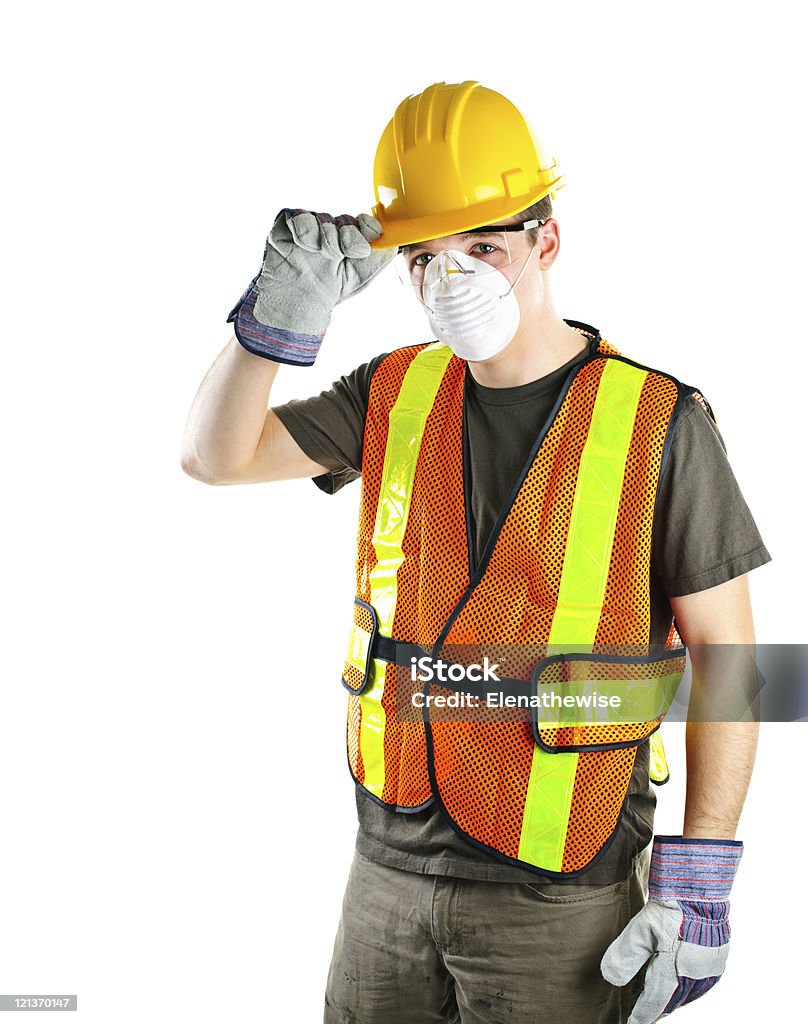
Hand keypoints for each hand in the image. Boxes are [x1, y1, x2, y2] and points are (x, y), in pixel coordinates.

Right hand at [226, 209, 395, 365]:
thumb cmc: (330, 291)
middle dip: (349, 236)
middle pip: (344, 220)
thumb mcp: (362, 274)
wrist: (300, 306)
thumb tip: (397, 238)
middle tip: (347, 253)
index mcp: (348, 239)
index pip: (361, 222)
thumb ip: (380, 255)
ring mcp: (307, 226)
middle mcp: (329, 230)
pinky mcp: (285, 226)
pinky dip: (305, 230)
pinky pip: (297, 216)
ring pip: (322, 219)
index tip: (373, 234)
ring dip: (327, 237)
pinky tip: (307, 246)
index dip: (368, 225)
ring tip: (324, 255)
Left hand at [600, 836, 742, 1023]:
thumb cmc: (669, 905)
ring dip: (675, 1000)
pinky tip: (685, 988)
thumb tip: (610, 979)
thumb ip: (626, 955)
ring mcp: (710, 967)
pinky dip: (692, 990)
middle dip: (658, 1008)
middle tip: (646, 1013)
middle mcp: (694, 973)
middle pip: (673, 1000)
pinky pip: (705, 983)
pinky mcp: (719, 957)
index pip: (654, 1001)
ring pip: (690, 994)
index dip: (643, 1015)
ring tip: (662, 1004)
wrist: (699, 886)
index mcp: (674, 968)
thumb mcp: (640, 928)